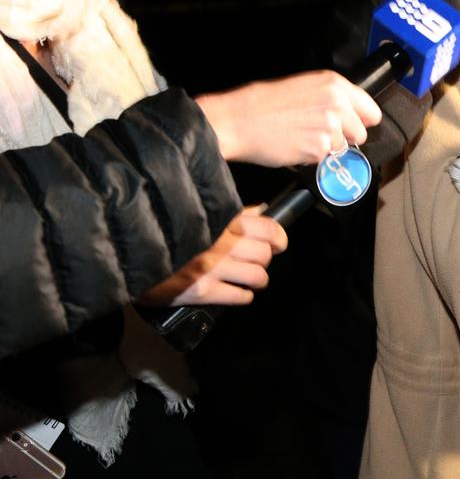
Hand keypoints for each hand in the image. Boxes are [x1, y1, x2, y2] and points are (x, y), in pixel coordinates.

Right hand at [138, 210, 287, 305]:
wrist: (130, 255)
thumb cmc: (166, 230)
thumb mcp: (200, 213)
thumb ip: (232, 212)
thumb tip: (262, 211)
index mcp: (223, 220)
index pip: (270, 229)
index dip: (279, 239)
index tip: (277, 244)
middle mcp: (221, 243)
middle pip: (265, 255)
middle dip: (264, 260)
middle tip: (256, 262)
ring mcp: (212, 268)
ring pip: (258, 277)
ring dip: (258, 280)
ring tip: (250, 279)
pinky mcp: (201, 291)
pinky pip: (240, 297)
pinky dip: (244, 296)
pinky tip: (238, 292)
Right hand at [197, 71, 381, 165]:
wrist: (238, 120)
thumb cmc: (263, 103)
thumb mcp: (304, 86)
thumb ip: (332, 98)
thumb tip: (351, 114)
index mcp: (335, 84)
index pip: (371, 111)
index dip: (360, 121)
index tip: (352, 125)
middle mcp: (337, 103)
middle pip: (361, 133)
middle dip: (344, 138)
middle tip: (319, 133)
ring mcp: (330, 127)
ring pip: (343, 148)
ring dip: (326, 148)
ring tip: (302, 136)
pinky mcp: (319, 148)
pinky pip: (325, 159)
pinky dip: (312, 157)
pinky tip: (295, 145)